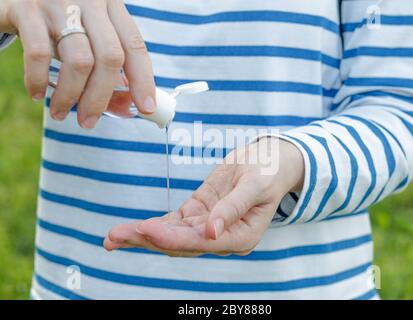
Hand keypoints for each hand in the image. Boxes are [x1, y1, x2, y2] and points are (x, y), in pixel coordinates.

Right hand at [0, 0, 155, 128]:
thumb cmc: (57, 22)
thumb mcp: (87, 38)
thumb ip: (106, 70)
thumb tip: (125, 108)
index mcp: (111, 6)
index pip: (134, 46)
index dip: (143, 80)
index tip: (146, 108)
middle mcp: (90, 2)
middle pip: (110, 57)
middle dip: (101, 98)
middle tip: (88, 122)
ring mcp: (59, 2)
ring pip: (79, 60)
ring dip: (70, 96)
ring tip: (59, 112)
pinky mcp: (26, 7)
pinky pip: (39, 53)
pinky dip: (38, 80)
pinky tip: (36, 93)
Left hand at [104, 138, 304, 256]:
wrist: (269, 161)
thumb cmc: (268, 171)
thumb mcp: (255, 184)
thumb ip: (233, 208)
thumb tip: (212, 232)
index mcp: (241, 236)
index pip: (201, 241)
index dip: (172, 237)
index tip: (144, 228)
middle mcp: (221, 238)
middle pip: (180, 244)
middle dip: (146, 239)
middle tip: (115, 236)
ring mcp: (208, 227)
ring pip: (172, 236)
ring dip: (143, 235)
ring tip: (113, 236)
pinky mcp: (199, 213)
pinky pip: (174, 223)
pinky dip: (153, 225)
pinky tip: (132, 228)